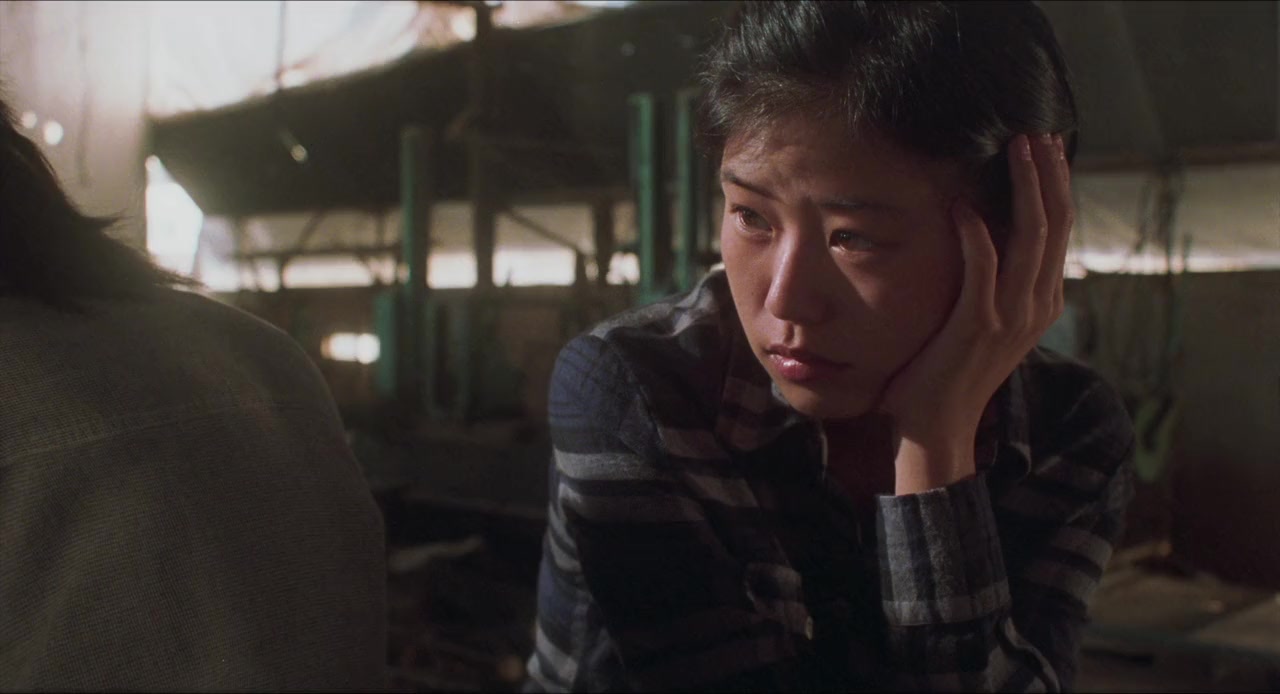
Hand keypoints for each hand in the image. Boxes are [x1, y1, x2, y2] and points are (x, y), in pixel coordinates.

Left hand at [877, 133, 1073, 493]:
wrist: (936, 426)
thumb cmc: (948, 371)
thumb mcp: (983, 322)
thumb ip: (993, 285)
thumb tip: (985, 241)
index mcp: (1041, 301)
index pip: (1059, 231)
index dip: (1056, 185)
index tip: (1047, 146)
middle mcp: (1036, 306)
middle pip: (1055, 224)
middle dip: (1048, 174)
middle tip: (1036, 131)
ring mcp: (1011, 317)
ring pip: (1030, 237)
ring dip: (1023, 188)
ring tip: (1014, 147)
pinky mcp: (978, 326)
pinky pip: (982, 269)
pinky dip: (975, 234)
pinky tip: (962, 205)